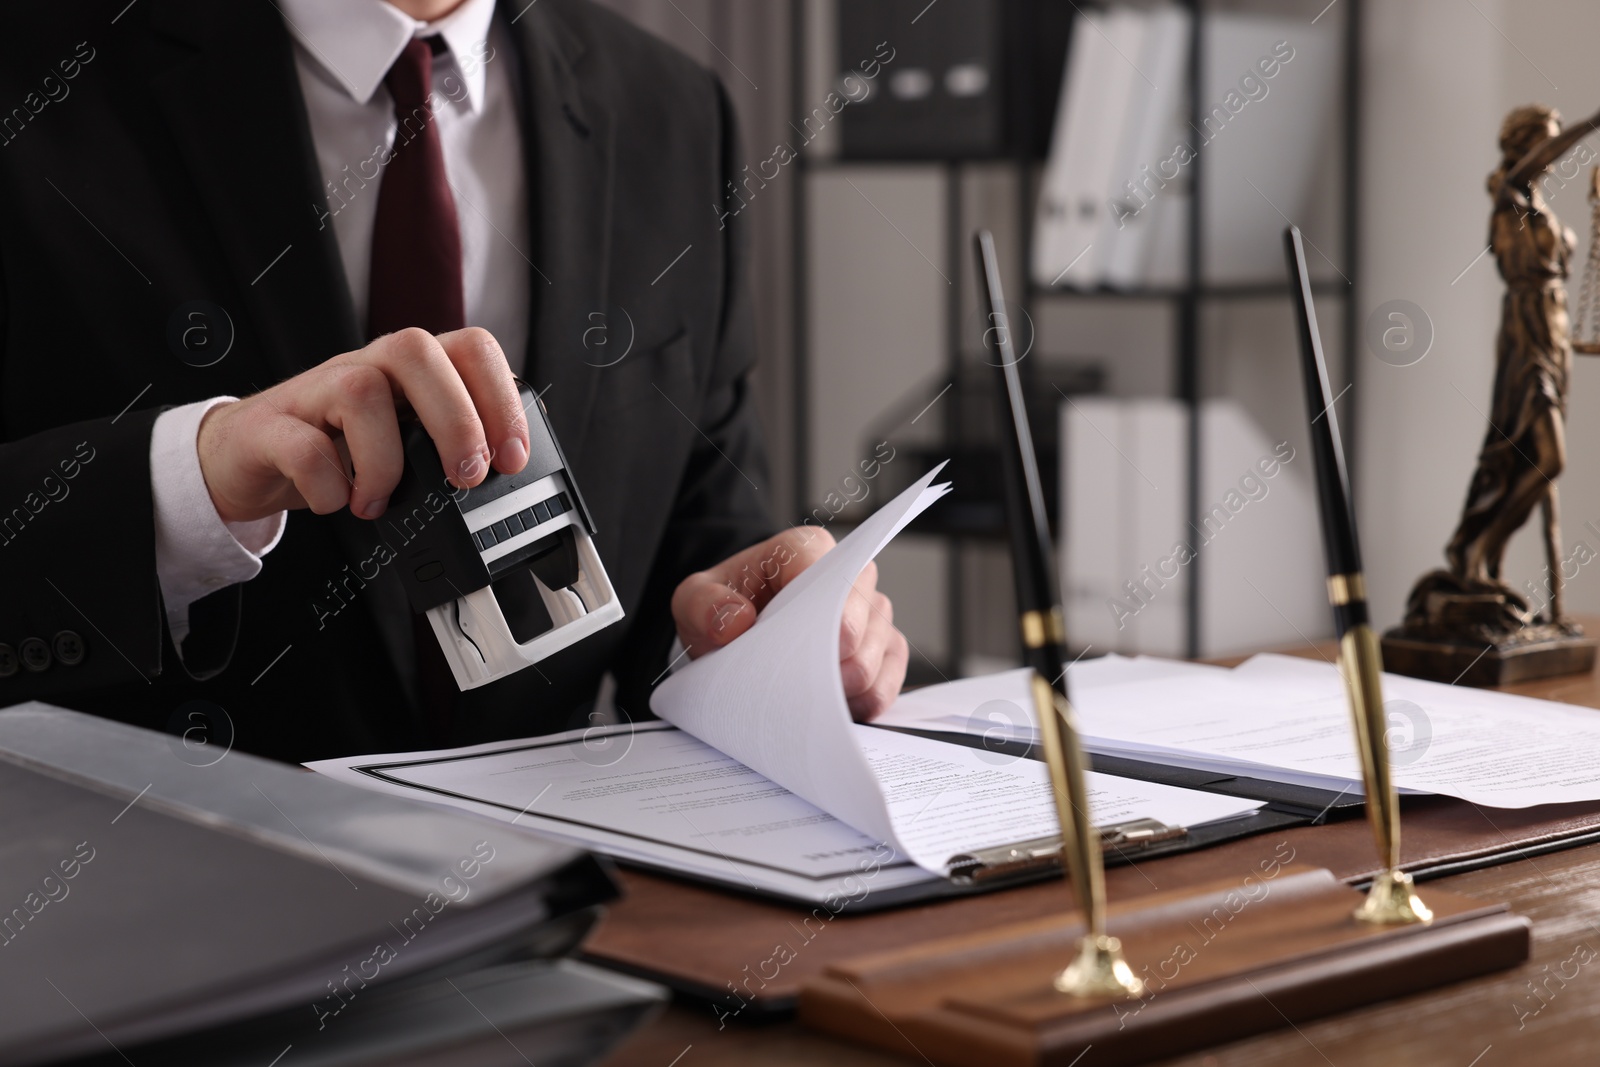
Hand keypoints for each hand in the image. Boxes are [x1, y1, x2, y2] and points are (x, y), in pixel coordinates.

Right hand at [196, 328, 528, 523]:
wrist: (249, 458)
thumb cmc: (337, 449)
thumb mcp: (405, 444)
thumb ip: (449, 446)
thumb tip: (507, 477)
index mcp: (410, 370)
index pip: (470, 348)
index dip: (501, 398)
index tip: (512, 458)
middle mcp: (367, 367)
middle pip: (418, 351)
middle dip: (457, 420)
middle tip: (465, 478)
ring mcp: (315, 391)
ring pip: (362, 390)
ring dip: (385, 460)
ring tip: (381, 500)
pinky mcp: (270, 427)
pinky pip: (303, 444)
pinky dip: (328, 484)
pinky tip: (340, 503)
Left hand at [670, 528, 909, 719]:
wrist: (736, 628)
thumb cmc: (725, 607)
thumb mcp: (694, 600)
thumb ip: (703, 604)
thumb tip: (736, 621)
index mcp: (806, 550)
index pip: (834, 574)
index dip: (831, 614)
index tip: (818, 646)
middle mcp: (849, 576)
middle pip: (864, 619)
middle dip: (836, 660)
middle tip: (802, 684)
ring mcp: (870, 612)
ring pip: (878, 654)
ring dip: (846, 685)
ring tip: (808, 697)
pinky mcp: (881, 646)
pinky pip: (889, 679)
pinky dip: (864, 701)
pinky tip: (834, 708)